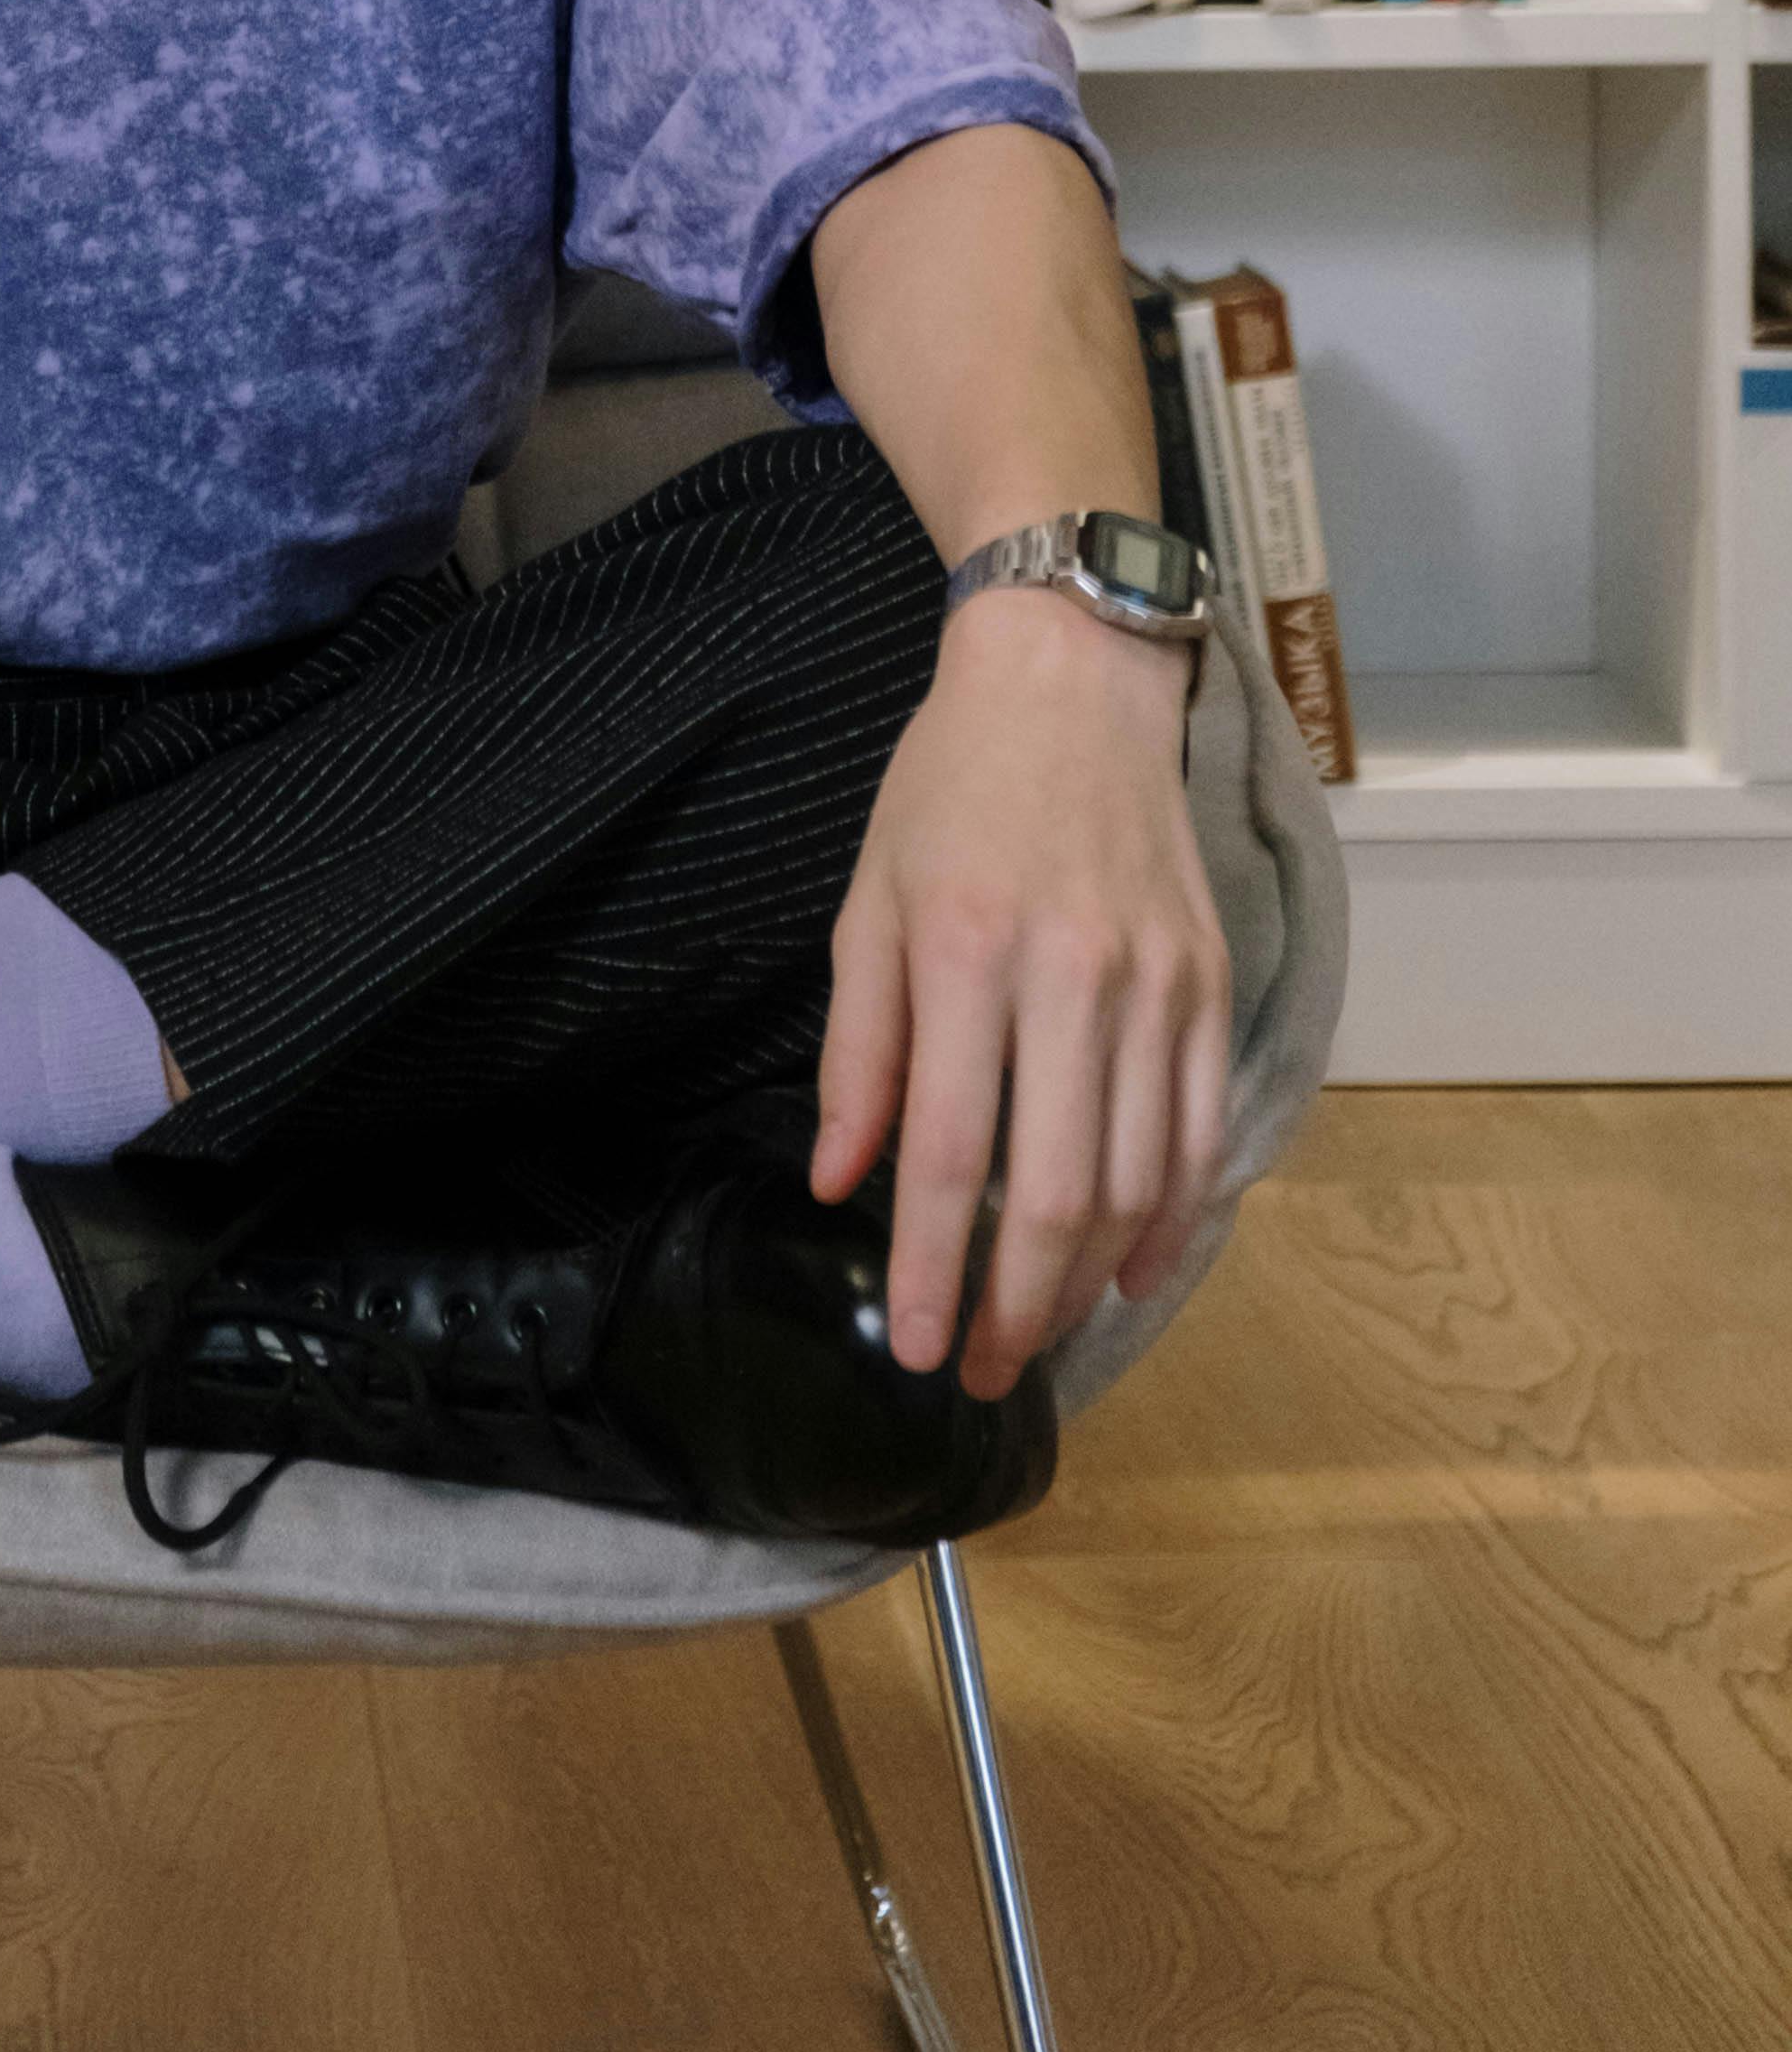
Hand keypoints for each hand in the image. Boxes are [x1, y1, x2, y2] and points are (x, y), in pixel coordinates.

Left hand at [808, 586, 1231, 1399]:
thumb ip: (858, 1047)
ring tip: (1039, 1335)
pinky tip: (1128, 1270)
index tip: (912, 1345)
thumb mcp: (869, 901)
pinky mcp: (1209, 984)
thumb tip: (841, 1180)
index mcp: (969, 952)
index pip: (946, 1152)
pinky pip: (1198, 1134)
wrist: (1070, 681)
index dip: (929, 1266)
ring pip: (1137, 1181)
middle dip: (1014, 1307)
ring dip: (1088, 1284)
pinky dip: (1170, 1221)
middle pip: (1055, 1192)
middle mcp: (1072, 976)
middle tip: (977, 1369)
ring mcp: (1155, 984)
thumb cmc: (950, 787)